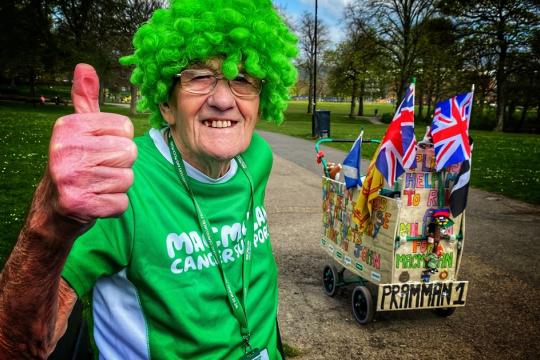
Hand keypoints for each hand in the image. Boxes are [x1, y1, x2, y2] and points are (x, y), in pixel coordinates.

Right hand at [47, 64, 136, 222]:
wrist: (54, 207)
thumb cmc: (75, 163)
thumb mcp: (78, 129)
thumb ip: (85, 99)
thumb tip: (84, 66)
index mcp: (69, 126)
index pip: (125, 128)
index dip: (120, 141)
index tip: (100, 149)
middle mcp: (66, 149)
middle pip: (129, 152)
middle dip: (121, 164)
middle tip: (99, 170)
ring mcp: (71, 177)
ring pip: (128, 178)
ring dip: (118, 186)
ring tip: (97, 185)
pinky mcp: (79, 203)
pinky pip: (121, 203)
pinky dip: (114, 206)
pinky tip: (97, 201)